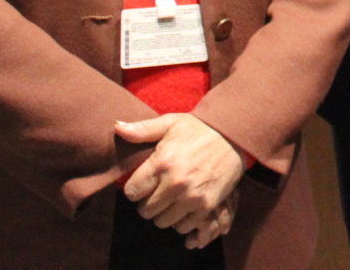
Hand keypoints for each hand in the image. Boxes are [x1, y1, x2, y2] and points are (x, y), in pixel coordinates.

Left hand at [116, 113, 245, 240]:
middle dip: (148, 203)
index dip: (135, 189)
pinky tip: (184, 206)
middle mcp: (174, 182)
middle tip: (157, 192)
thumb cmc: (198, 129)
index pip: (132, 192)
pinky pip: (183, 226)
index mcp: (161, 162)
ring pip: (163, 221)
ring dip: (164, 213)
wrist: (233, 135)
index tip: (144, 184)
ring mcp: (191, 196)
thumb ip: (141, 129)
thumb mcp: (169, 123)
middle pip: (145, 211)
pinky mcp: (206, 206)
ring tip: (171, 200)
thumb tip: (116, 127)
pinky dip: (181, 220)